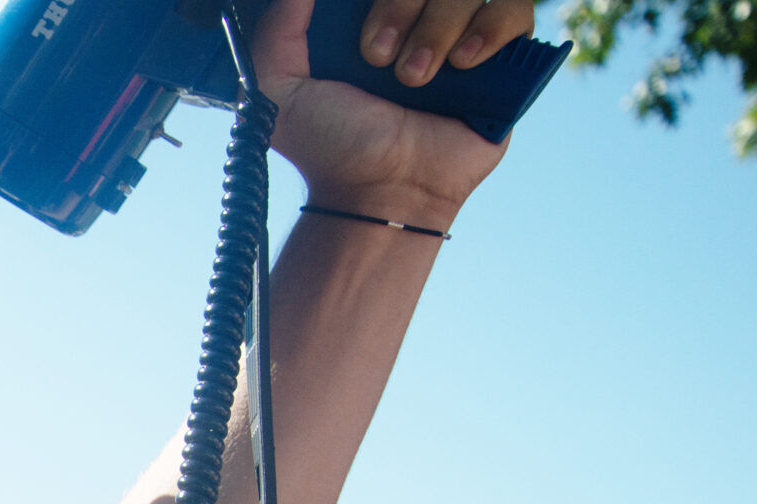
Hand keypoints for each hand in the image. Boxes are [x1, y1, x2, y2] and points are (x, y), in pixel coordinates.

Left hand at [251, 0, 530, 224]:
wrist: (381, 193)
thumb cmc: (333, 146)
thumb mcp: (280, 87)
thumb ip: (279, 28)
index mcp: (371, 16)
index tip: (361, 37)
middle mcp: (418, 19)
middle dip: (399, 6)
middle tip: (377, 59)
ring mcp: (461, 35)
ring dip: (438, 26)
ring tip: (415, 78)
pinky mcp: (502, 60)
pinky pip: (516, 11)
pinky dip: (489, 30)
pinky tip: (463, 65)